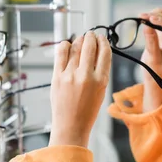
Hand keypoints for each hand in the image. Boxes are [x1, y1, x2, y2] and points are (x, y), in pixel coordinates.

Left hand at [49, 32, 111, 147]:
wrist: (70, 126)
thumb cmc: (87, 111)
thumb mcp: (101, 91)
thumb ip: (100, 71)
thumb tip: (97, 51)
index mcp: (101, 80)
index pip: (104, 52)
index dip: (104, 42)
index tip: (102, 38)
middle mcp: (86, 76)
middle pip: (90, 46)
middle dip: (91, 37)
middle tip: (91, 34)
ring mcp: (70, 75)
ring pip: (76, 47)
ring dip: (80, 40)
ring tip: (81, 39)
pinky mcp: (57, 77)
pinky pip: (61, 53)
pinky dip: (65, 45)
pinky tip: (68, 45)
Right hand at [139, 8, 161, 111]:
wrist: (156, 80)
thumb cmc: (155, 73)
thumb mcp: (152, 59)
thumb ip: (151, 42)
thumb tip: (147, 25)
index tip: (150, 19)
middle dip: (158, 16)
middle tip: (142, 16)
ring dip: (158, 13)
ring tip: (143, 16)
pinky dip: (155, 17)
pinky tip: (145, 18)